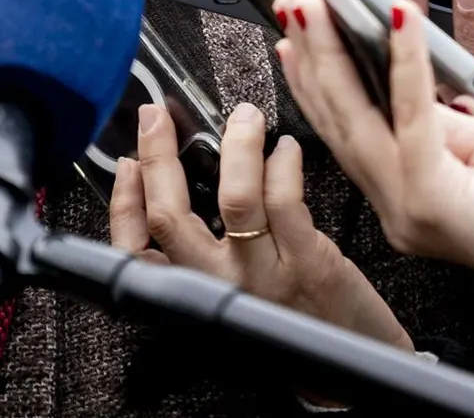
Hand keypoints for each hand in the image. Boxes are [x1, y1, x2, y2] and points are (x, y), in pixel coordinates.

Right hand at [110, 101, 412, 349]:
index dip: (123, 203)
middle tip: (157, 117)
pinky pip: (285, 201)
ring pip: (235, 199)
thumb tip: (180, 184)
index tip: (127, 163)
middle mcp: (222, 287)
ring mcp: (264, 274)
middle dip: (158, 157)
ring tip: (242, 118)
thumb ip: (204, 250)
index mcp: (196, 292)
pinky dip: (281, 163)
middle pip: (172, 217)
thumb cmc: (290, 320)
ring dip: (235, 146)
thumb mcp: (231, 294)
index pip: (136, 251)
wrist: (351, 356)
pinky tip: (283, 148)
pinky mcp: (309, 262)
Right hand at [275, 0, 473, 378]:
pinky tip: (402, 17)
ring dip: (336, 50)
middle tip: (295, 2)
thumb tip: (407, 71)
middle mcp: (400, 207)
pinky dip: (406, 61)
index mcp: (412, 195)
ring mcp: (412, 210)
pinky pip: (414, 116)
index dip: (319, 76)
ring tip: (321, 2)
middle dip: (312, 54)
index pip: (351, 127)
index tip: (299, 31)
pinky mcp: (436, 202)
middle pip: (340, 119)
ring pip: (357, 117)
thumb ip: (450, 117)